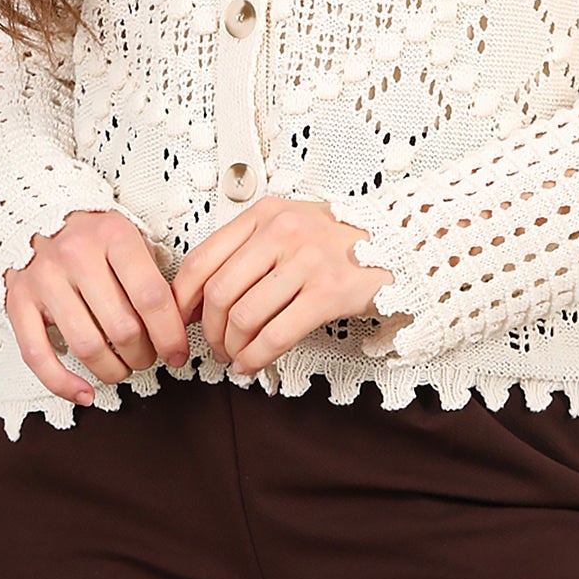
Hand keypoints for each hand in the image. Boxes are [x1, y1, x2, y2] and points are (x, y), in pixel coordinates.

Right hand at [3, 208, 190, 407]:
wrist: (36, 215)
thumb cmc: (93, 236)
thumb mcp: (130, 238)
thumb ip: (154, 275)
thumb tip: (181, 324)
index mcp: (112, 235)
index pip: (151, 296)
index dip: (169, 333)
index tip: (178, 353)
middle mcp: (76, 255)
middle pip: (122, 327)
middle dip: (144, 354)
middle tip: (149, 356)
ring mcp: (43, 278)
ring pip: (86, 346)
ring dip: (113, 370)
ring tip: (123, 367)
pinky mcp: (17, 301)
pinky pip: (38, 355)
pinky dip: (63, 383)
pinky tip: (84, 392)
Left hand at [170, 196, 394, 377]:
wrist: (397, 241)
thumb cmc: (334, 239)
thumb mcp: (287, 225)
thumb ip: (246, 249)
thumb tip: (197, 297)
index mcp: (264, 213)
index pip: (202, 258)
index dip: (183, 298)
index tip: (181, 321)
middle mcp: (282, 231)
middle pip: (219, 292)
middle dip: (208, 330)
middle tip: (213, 346)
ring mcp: (307, 260)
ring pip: (244, 316)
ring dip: (232, 347)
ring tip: (235, 356)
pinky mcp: (328, 292)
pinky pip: (276, 334)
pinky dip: (256, 357)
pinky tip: (252, 365)